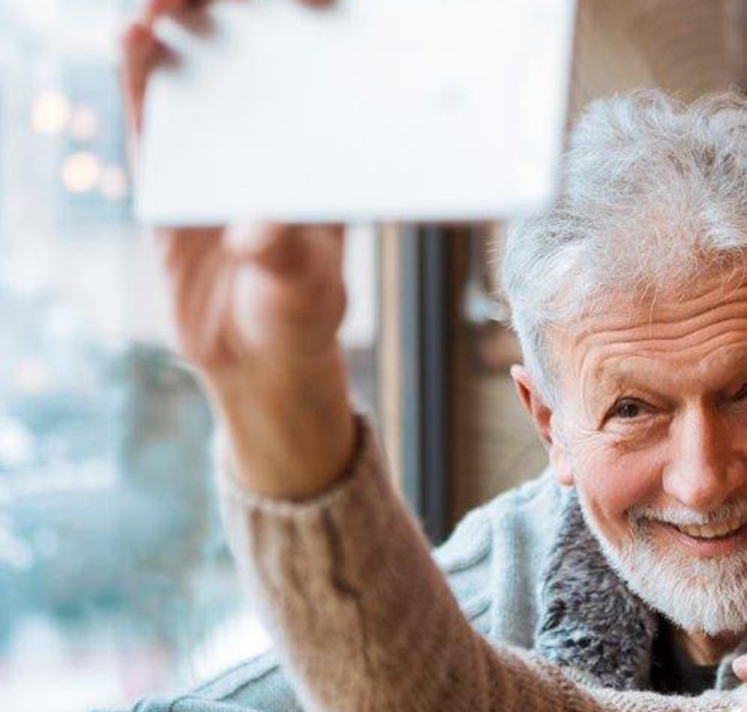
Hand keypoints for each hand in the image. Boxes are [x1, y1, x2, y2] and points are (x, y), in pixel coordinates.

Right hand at [120, 1, 353, 497]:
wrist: (254, 358)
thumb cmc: (301, 316)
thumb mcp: (304, 289)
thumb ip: (284, 257)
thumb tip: (257, 227)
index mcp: (328, 156)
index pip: (325, 75)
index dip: (313, 27)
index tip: (306, 0)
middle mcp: (277, 138)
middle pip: (257, 55)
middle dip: (238, 13)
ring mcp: (222, 147)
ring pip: (199, 71)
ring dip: (182, 27)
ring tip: (164, 5)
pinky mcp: (172, 168)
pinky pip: (153, 111)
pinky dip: (142, 73)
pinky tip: (134, 40)